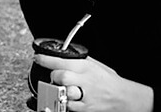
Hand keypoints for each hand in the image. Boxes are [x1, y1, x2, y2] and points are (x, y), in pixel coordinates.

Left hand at [34, 54, 153, 111]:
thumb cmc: (108, 79)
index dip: (46, 60)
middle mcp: (84, 81)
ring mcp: (84, 96)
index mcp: (84, 67)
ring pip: (64, 92)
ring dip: (58, 90)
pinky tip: (65, 98)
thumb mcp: (94, 64)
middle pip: (61, 77)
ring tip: (59, 88)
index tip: (37, 58)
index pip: (61, 61)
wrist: (123, 96)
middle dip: (53, 76)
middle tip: (52, 76)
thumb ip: (77, 60)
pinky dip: (64, 102)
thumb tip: (61, 55)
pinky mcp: (85, 108)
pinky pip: (69, 106)